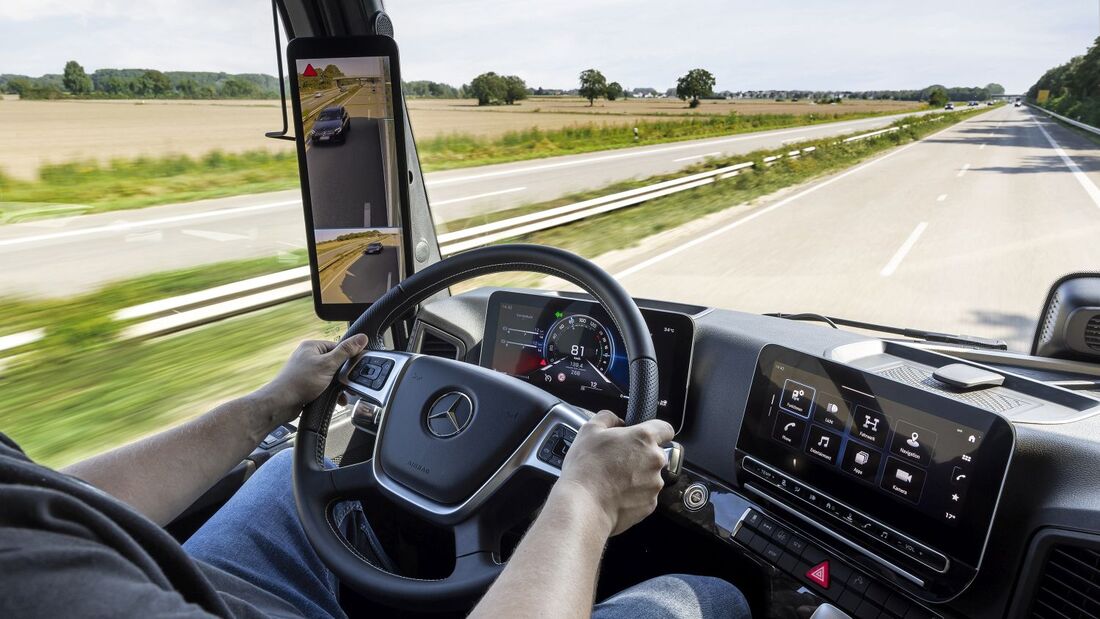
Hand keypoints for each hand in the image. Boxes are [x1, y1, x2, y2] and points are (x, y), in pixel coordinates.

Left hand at [257, 335, 368, 420]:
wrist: (281, 403)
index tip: (355, 368)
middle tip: (348, 385)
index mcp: (312, 346)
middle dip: (343, 376)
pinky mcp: (305, 383)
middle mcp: (308, 356)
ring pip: (330, 375)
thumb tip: (361, 338)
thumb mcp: (328, 365)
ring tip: (341, 395)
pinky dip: (330, 392)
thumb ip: (345, 351)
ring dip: (338, 386)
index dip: (348, 359)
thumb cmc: (299, 382)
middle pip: (335, 362)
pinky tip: (334, 399)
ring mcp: (306, 370)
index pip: (338, 347)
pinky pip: (323, 385)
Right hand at [557, 410, 674, 535]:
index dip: (657, 431)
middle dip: (641, 456)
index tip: (648, 436)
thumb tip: (616, 421)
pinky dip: (635, 494)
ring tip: (615, 480)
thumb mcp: (589, 429)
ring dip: (638, 476)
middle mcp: (654, 460)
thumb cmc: (586, 467)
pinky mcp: (650, 504)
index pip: (666, 429)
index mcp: (643, 438)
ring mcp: (654, 484)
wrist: (584, 504)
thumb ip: (608, 418)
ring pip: (651, 475)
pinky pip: (646, 495)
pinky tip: (617, 494)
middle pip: (656, 454)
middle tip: (619, 460)